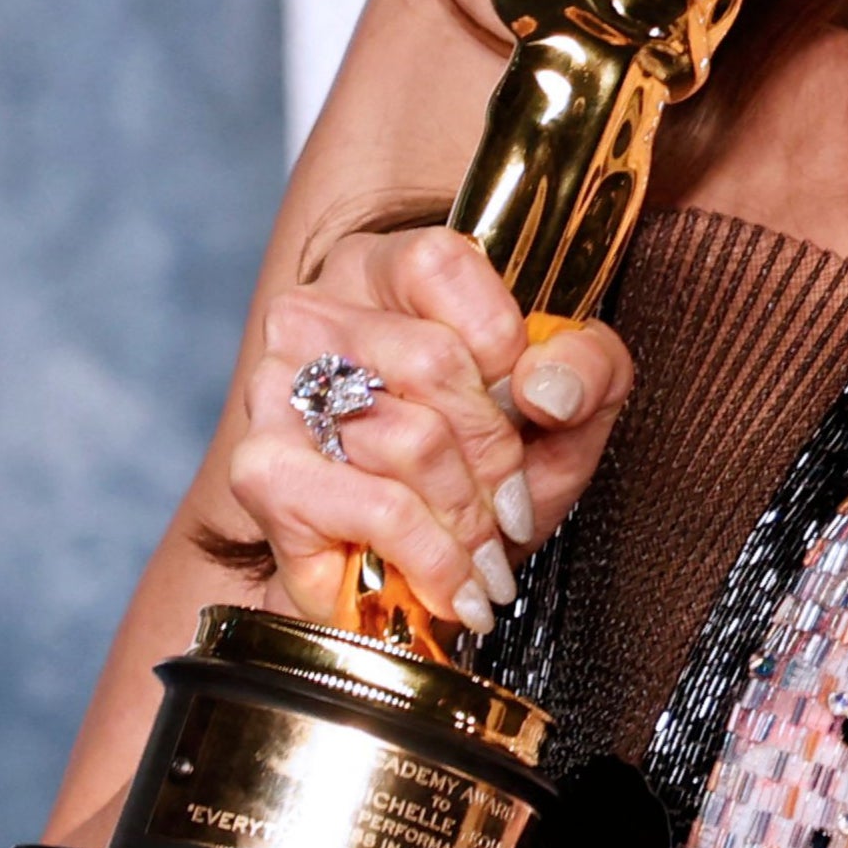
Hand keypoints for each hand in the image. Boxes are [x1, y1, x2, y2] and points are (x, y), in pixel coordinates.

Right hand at [219, 228, 634, 636]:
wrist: (412, 566)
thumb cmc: (486, 465)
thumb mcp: (568, 401)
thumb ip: (588, 366)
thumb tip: (547, 385)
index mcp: (384, 269)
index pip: (440, 264)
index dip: (504, 343)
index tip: (531, 407)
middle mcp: (313, 315)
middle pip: (431, 360)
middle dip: (495, 452)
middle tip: (514, 508)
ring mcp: (274, 390)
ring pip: (408, 439)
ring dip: (470, 516)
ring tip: (488, 554)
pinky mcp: (259, 471)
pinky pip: (376, 509)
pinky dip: (434, 557)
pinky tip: (453, 583)